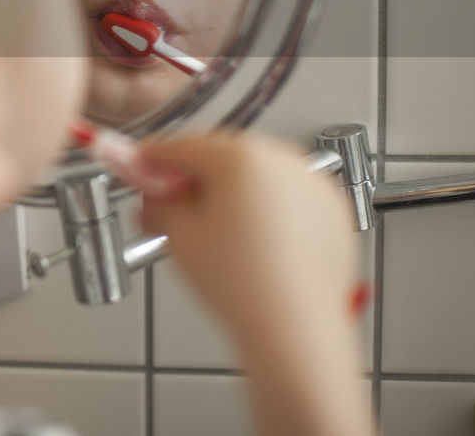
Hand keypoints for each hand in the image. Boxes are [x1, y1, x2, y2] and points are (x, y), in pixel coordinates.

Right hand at [105, 130, 373, 435]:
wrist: (295, 329)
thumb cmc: (244, 286)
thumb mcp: (178, 238)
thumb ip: (157, 206)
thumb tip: (152, 200)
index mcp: (240, 158)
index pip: (183, 145)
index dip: (154, 158)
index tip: (142, 166)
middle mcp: (282, 161)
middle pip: (223, 157)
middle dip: (197, 178)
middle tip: (174, 205)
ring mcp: (311, 184)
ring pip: (258, 176)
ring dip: (233, 193)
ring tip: (216, 233)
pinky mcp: (331, 210)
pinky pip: (288, 197)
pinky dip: (267, 210)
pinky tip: (251, 243)